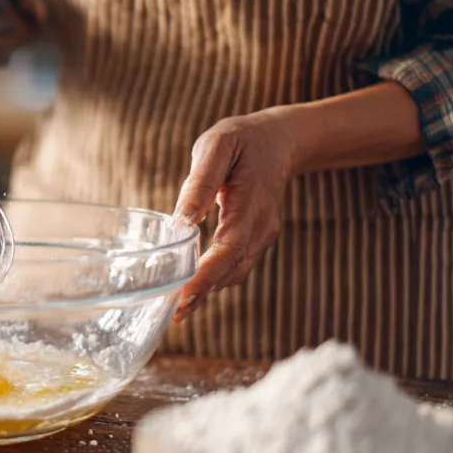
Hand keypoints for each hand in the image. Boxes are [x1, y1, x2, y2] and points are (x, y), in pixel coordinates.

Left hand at [172, 109, 302, 320]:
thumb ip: (200, 181)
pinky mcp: (254, 239)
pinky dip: (214, 280)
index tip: (183, 296)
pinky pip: (234, 265)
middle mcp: (261, 227)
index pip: (229, 249)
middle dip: (202, 292)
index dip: (206, 276)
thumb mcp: (218, 145)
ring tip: (175, 307)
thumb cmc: (244, 140)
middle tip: (171, 312)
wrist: (281, 140)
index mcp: (251, 204)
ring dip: (207, 291)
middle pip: (231, 270)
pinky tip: (190, 287)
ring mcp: (261, 235)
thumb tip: (181, 220)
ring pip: (234, 272)